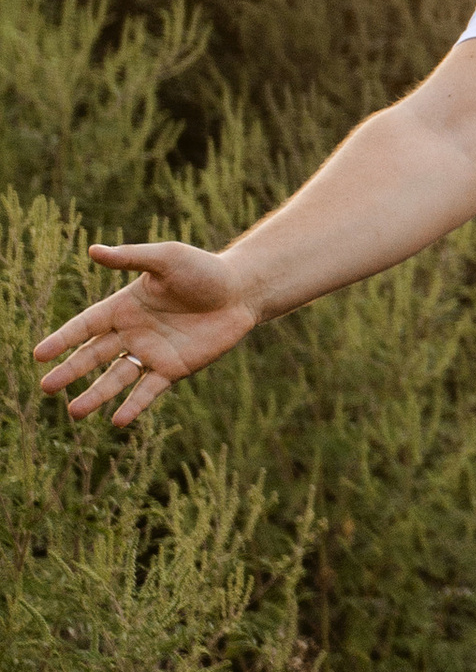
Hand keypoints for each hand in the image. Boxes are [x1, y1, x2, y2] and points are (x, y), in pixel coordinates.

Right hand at [33, 239, 257, 424]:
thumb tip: (93, 250)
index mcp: (124, 306)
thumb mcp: (166, 259)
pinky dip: (134, 405)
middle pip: (94, 355)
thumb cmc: (203, 269)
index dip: (63, 339)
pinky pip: (149, 390)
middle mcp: (132, 332)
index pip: (86, 326)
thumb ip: (131, 258)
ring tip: (74, 413)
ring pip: (116, 378)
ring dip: (96, 395)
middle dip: (70, 371)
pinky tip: (118, 421)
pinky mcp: (173, 369)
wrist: (241, 291)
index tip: (39, 354)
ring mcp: (151, 353)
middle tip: (47, 388)